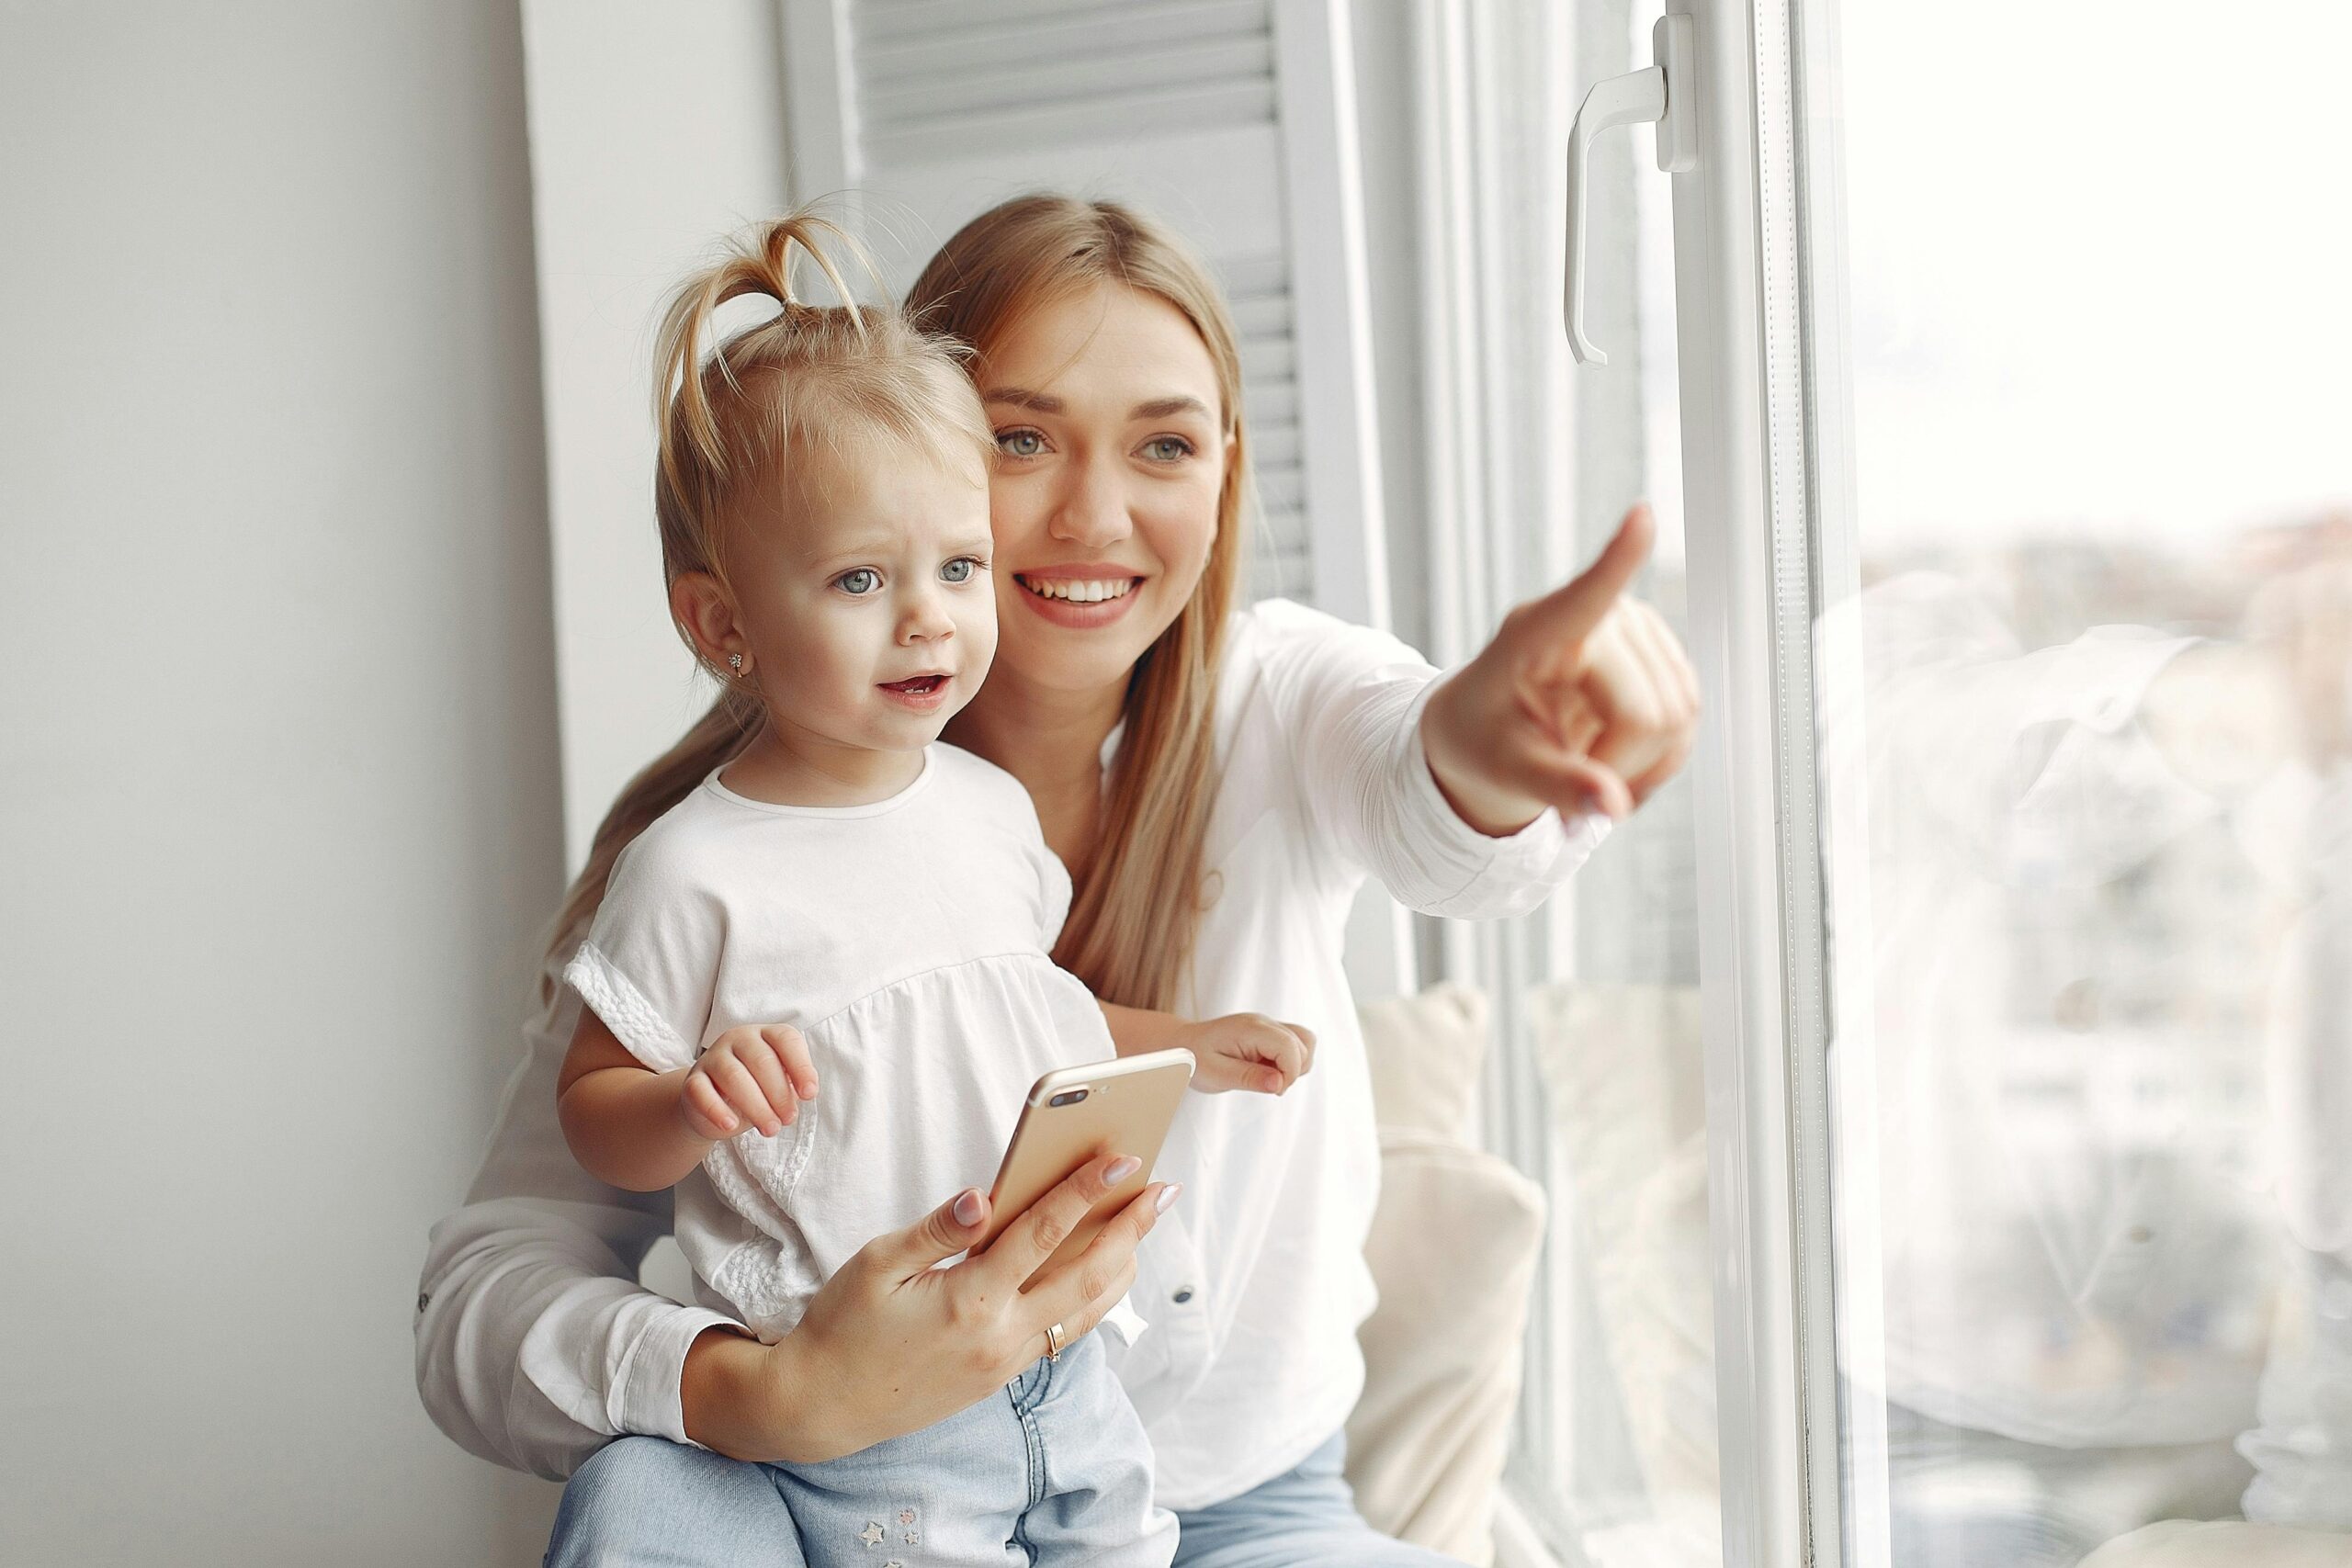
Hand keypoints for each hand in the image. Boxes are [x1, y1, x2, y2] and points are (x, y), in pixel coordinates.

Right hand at [680, 1024, 816, 1139]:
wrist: (711, 1105)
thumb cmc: (754, 1090)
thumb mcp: (777, 1084)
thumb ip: (791, 1083)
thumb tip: (804, 1093)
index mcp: (765, 1035)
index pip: (786, 1040)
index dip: (801, 1066)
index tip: (810, 1094)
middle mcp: (738, 1038)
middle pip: (762, 1061)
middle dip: (779, 1094)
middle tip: (788, 1119)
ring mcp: (713, 1057)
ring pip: (734, 1076)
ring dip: (756, 1106)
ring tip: (770, 1129)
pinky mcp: (693, 1080)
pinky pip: (702, 1092)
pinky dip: (717, 1110)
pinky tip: (731, 1125)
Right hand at [685, 1155, 1178, 1461]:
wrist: (824, 1406)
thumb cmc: (843, 1325)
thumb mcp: (876, 1264)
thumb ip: (937, 1229)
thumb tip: (985, 1195)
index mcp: (969, 1301)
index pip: (1042, 1234)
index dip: (1086, 1191)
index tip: (1122, 1158)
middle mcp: (1000, 1337)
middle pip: (1088, 1277)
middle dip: (1131, 1229)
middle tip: (1163, 1190)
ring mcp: (1006, 1362)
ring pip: (1087, 1312)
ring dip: (1121, 1265)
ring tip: (1143, 1226)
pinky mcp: (1002, 1376)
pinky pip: (1064, 1333)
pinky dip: (1092, 1298)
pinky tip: (1102, 1271)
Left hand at [1182, 1012, 1315, 1094]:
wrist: (1182, 1045)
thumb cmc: (1194, 1059)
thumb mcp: (1216, 1074)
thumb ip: (1249, 1078)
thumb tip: (1279, 1084)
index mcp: (1249, 1029)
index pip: (1289, 1047)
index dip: (1290, 1073)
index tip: (1274, 1090)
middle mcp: (1263, 1022)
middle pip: (1303, 1044)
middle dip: (1293, 1071)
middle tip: (1267, 1085)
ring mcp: (1268, 1025)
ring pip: (1306, 1041)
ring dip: (1297, 1064)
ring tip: (1269, 1077)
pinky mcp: (1269, 1033)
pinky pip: (1296, 1043)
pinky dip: (1292, 1060)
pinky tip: (1270, 1070)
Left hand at [1420, 503, 1699, 832]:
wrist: (1488, 734)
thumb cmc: (1481, 741)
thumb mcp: (1503, 771)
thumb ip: (1555, 787)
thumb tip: (1613, 806)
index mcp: (1534, 634)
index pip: (1584, 597)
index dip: (1619, 561)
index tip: (1640, 515)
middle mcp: (1595, 619)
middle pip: (1648, 713)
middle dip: (1619, 768)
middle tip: (1575, 791)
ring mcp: (1636, 632)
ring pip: (1679, 718)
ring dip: (1641, 769)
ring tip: (1591, 776)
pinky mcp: (1663, 654)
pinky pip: (1690, 719)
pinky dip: (1660, 761)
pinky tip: (1620, 766)